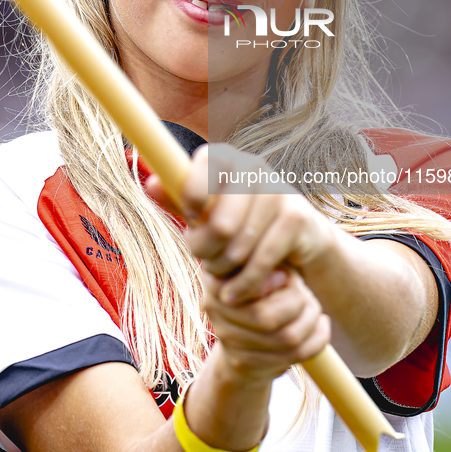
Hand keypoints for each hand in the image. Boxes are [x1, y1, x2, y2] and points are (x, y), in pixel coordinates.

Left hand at [174, 144, 335, 303]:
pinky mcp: (297, 217)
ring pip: (239, 243)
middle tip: (206, 260)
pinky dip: (245, 282)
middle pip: (219, 221)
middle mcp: (254, 167)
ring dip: (226, 268)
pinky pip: (262, 258)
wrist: (300, 236)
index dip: (192, 198)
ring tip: (221, 273)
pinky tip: (234, 292)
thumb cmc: (242, 220)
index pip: (202, 169)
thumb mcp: (208, 209)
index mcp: (227, 159)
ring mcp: (279, 191)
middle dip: (207, 250)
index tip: (192, 219)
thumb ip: (179, 198)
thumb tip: (150, 184)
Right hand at [203, 267, 330, 383]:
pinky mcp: (246, 363)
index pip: (249, 285)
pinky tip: (322, 326)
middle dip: (299, 303)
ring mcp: (228, 340)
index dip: (275, 281)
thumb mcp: (262, 268)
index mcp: (217, 281)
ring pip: (287, 337)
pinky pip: (295, 355)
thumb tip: (283, 278)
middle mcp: (214, 310)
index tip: (286, 276)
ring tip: (316, 310)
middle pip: (267, 317)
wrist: (241, 333)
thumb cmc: (260, 287)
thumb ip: (268, 266)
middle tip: (307, 294)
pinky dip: (318, 339)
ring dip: (311, 321)